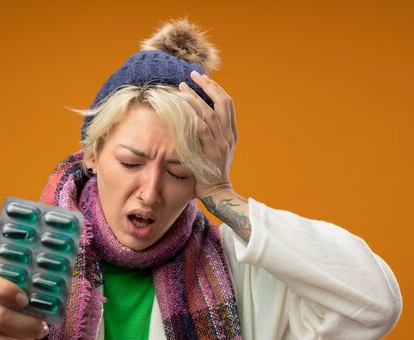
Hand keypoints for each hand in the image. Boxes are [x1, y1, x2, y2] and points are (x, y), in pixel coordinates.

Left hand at [179, 70, 237, 198]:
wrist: (217, 192)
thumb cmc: (211, 173)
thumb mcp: (216, 151)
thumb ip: (211, 135)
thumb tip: (197, 119)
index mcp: (232, 134)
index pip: (228, 104)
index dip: (216, 88)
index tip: (203, 78)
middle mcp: (228, 135)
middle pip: (223, 102)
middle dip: (208, 85)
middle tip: (193, 75)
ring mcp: (221, 143)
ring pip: (210, 112)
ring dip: (195, 97)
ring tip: (181, 87)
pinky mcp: (211, 151)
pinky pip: (201, 128)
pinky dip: (192, 115)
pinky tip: (181, 106)